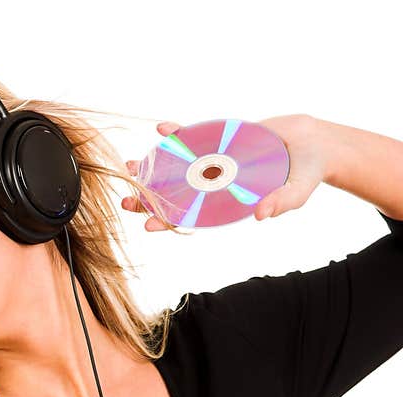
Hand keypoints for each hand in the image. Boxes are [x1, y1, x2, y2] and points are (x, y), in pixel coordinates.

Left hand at [122, 114, 328, 230]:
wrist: (314, 143)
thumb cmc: (306, 173)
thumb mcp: (297, 192)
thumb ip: (281, 203)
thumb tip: (262, 215)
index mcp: (226, 203)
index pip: (192, 216)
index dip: (169, 221)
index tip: (148, 225)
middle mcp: (215, 184)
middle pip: (176, 194)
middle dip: (149, 197)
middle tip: (126, 200)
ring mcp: (215, 161)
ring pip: (177, 166)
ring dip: (154, 167)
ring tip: (130, 165)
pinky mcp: (221, 139)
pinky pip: (194, 137)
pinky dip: (178, 133)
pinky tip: (161, 129)